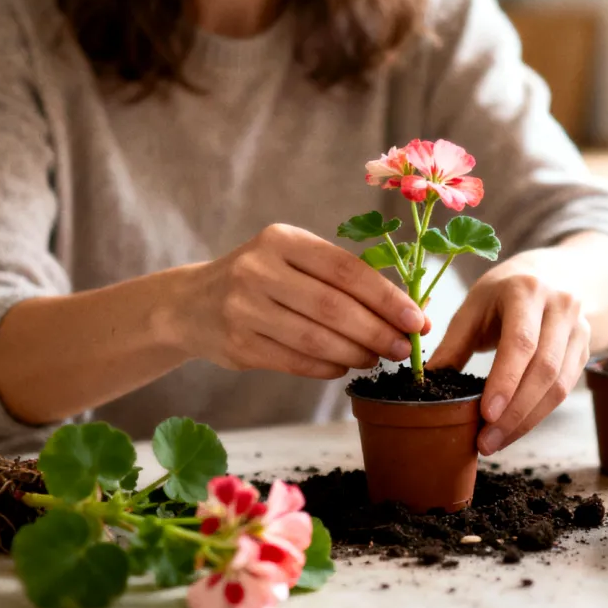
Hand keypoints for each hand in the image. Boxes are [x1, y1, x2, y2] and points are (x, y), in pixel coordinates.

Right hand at [181, 224, 429, 378]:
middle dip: (377, 331)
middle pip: (334, 307)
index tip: (416, 319)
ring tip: (377, 357)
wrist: (190, 304)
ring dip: (356, 353)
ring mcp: (244, 309)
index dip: (387, 298)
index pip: (346, 269)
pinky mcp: (238, 345)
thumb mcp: (291, 259)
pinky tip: (344, 366)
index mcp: (281, 240)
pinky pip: (296, 361)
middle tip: (403, 348)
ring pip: (316, 339)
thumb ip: (340, 278)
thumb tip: (406, 309)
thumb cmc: (261, 280)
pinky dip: (328, 367)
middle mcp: (259, 270)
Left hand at [426, 259, 590, 455]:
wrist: (549, 272)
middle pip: (544, 369)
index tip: (485, 415)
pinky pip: (566, 388)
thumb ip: (453, 344)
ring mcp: (579, 327)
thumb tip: (425, 384)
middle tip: (487, 440)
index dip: (505, 382)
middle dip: (515, 412)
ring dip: (527, 419)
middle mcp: (560, 305)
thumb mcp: (473, 306)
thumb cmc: (502, 292)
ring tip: (497, 440)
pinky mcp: (586, 347)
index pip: (521, 343)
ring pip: (559, 384)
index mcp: (526, 290)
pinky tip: (516, 426)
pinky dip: (539, 412)